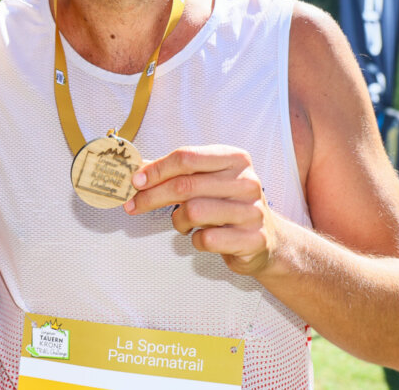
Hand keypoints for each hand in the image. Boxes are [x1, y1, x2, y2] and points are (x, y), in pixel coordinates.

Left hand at [123, 145, 277, 276]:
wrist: (266, 240)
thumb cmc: (227, 205)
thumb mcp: (206, 181)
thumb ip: (175, 173)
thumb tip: (139, 170)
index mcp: (234, 159)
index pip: (187, 157)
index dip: (156, 169)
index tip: (136, 181)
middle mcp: (247, 181)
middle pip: (185, 185)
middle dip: (151, 197)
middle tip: (133, 206)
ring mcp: (252, 211)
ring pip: (193, 211)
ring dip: (178, 220)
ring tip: (182, 222)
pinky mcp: (253, 239)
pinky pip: (206, 240)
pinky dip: (195, 240)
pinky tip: (202, 237)